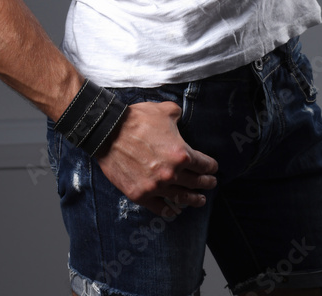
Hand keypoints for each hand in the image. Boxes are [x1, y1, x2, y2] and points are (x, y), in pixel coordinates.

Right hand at [96, 100, 217, 216]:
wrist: (108, 132)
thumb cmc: (137, 120)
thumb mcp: (163, 110)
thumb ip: (177, 114)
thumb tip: (179, 117)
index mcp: (181, 153)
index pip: (203, 164)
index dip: (211, 166)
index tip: (213, 168)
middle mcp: (172, 174)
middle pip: (196, 183)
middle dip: (206, 183)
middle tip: (211, 183)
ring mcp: (156, 187)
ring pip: (182, 198)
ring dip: (194, 200)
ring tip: (200, 200)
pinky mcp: (141, 195)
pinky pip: (160, 208)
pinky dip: (170, 211)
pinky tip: (175, 211)